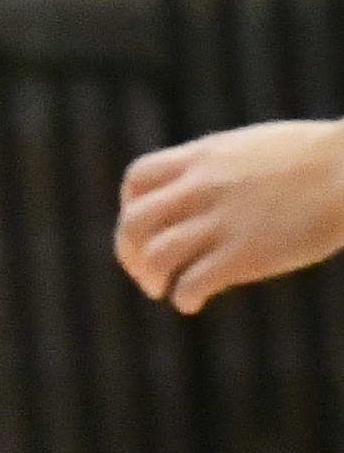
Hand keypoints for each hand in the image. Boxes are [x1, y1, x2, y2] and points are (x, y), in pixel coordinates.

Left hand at [115, 118, 343, 310]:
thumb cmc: (321, 160)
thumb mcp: (255, 149)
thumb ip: (221, 168)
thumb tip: (203, 192)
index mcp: (205, 157)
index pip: (138, 178)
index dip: (131, 206)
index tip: (148, 227)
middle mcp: (203, 187)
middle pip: (134, 222)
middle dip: (130, 252)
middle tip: (148, 274)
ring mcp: (222, 221)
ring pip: (156, 255)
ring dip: (152, 279)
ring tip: (166, 290)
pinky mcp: (244, 254)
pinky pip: (191, 283)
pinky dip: (183, 297)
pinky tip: (193, 303)